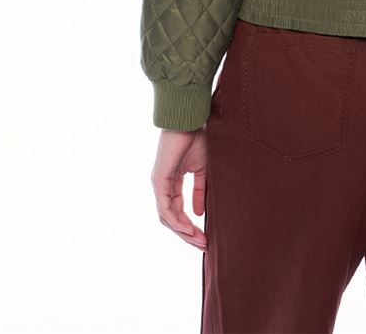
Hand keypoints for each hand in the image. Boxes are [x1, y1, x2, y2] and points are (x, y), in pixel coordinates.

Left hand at [151, 127, 207, 250]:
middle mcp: (162, 186)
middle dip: (187, 234)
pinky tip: (189, 228)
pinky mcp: (159, 181)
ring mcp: (159, 184)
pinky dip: (177, 221)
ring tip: (199, 240)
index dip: (190, 226)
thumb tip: (200, 213)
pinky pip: (165, 209)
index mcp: (172, 183)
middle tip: (204, 245)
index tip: (206, 237)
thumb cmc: (197, 139)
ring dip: (183, 232)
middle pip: (171, 219)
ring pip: (167, 218)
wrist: (190, 120)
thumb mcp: (202, 170)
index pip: (177, 211)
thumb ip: (199, 191)